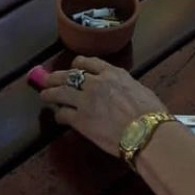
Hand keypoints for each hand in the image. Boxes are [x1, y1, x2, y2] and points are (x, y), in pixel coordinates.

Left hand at [38, 57, 168, 157]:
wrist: (145, 131)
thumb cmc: (150, 111)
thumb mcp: (137, 88)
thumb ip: (123, 85)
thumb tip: (120, 90)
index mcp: (112, 73)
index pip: (88, 62)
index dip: (77, 65)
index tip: (73, 68)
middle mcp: (96, 83)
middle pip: (70, 75)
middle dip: (57, 76)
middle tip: (49, 79)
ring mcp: (86, 101)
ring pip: (60, 92)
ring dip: (50, 93)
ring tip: (44, 94)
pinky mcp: (80, 120)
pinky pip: (63, 114)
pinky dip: (59, 114)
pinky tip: (58, 117)